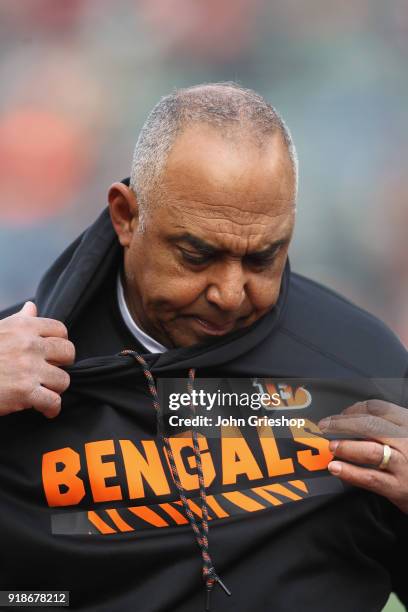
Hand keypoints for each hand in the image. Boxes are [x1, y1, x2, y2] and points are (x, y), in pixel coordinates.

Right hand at [0, 301, 74, 417]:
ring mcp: (29, 369)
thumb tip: (31, 307)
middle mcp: (29, 345)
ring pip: (63, 380)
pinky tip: (46, 409)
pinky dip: (52, 408)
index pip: (60, 330)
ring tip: (44, 390)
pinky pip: (54, 402)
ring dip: (55, 388)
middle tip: (51, 372)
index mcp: (24, 327)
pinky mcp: (25, 392)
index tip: (54, 352)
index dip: (60, 342)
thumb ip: (20, 320)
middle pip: (68, 353)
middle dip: (62, 364)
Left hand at [318, 400, 407, 512]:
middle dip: (343, 424)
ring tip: (331, 447)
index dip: (355, 409)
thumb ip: (388, 427)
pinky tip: (337, 468)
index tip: (340, 413)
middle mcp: (407, 441)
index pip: (378, 409)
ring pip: (371, 451)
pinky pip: (371, 478)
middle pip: (370, 425)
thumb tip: (353, 419)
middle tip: (325, 426)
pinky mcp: (399, 488)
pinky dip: (351, 472)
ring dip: (346, 447)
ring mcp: (403, 464)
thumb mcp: (407, 437)